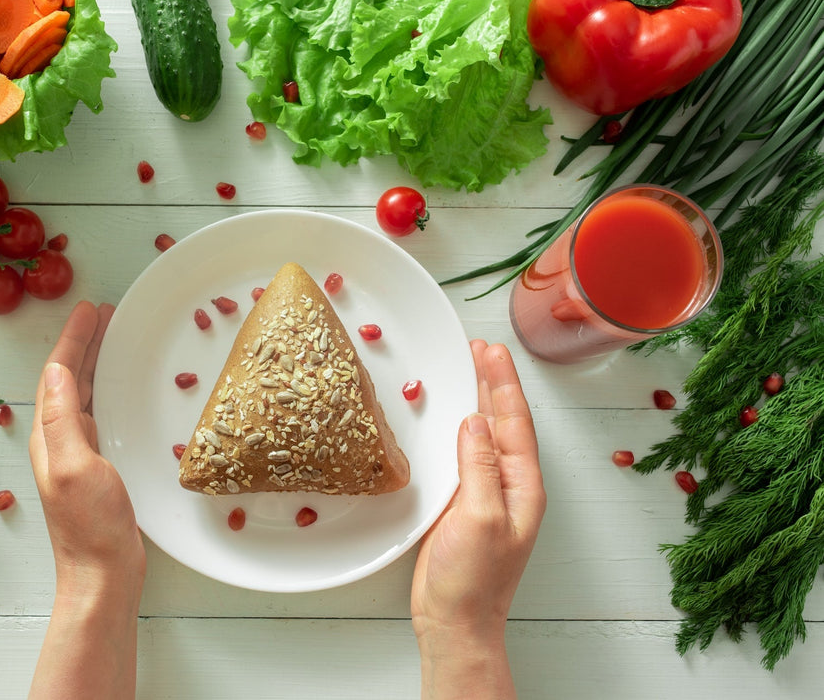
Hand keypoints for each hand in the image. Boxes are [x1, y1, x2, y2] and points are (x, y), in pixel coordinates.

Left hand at [28, 301, 144, 699]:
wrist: (103, 573)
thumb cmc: (90, 526)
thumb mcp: (75, 466)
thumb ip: (61, 419)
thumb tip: (54, 371)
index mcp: (50, 434)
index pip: (59, 374)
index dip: (74, 339)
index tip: (91, 309)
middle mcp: (60, 439)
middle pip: (69, 378)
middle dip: (84, 343)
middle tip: (105, 314)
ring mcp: (78, 452)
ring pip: (84, 393)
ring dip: (96, 363)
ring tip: (112, 338)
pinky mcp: (98, 466)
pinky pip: (99, 412)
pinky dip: (108, 389)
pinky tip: (120, 387)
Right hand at [410, 341, 544, 698]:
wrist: (455, 622)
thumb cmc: (473, 581)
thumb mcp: (480, 519)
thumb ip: (479, 468)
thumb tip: (473, 422)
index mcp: (523, 486)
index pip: (514, 422)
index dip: (502, 383)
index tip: (490, 350)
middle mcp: (509, 485)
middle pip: (503, 421)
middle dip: (492, 382)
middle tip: (478, 347)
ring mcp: (486, 494)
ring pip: (484, 434)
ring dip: (477, 400)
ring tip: (467, 369)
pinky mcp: (462, 503)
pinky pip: (463, 454)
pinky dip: (457, 428)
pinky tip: (447, 417)